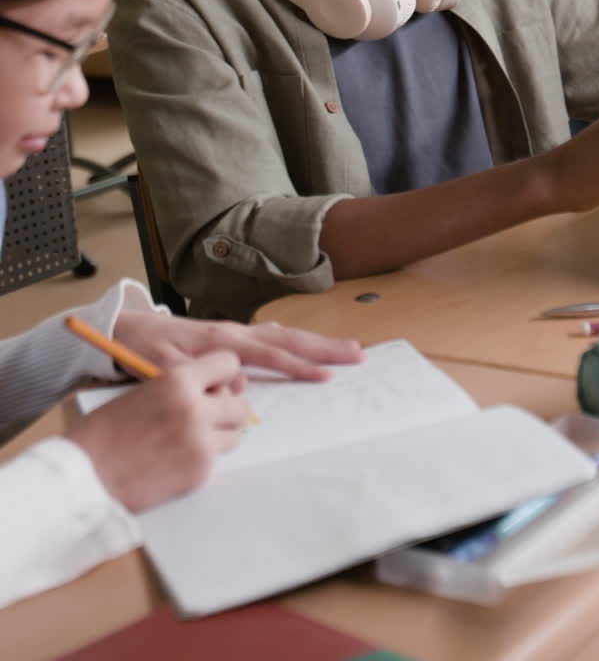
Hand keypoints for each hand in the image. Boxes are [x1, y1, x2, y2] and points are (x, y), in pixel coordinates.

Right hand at [67, 350, 249, 510]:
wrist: (85, 476)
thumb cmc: (104, 432)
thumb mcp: (143, 391)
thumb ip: (179, 387)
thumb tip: (213, 389)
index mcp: (178, 379)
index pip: (228, 363)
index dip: (222, 375)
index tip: (217, 383)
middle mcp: (196, 407)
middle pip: (241, 404)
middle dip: (227, 410)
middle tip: (209, 417)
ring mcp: (201, 442)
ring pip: (235, 435)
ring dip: (219, 436)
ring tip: (190, 440)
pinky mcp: (200, 472)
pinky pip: (217, 460)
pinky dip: (202, 460)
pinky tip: (176, 460)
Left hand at [113, 312, 363, 382]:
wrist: (121, 326)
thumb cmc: (138, 348)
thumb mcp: (162, 368)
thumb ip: (199, 378)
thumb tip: (238, 389)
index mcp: (221, 340)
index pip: (270, 355)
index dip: (299, 366)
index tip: (327, 377)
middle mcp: (233, 331)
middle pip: (287, 338)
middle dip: (325, 347)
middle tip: (359, 353)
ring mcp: (232, 331)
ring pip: (283, 335)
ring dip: (315, 341)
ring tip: (347, 349)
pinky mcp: (228, 335)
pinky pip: (270, 337)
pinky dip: (293, 340)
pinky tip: (305, 344)